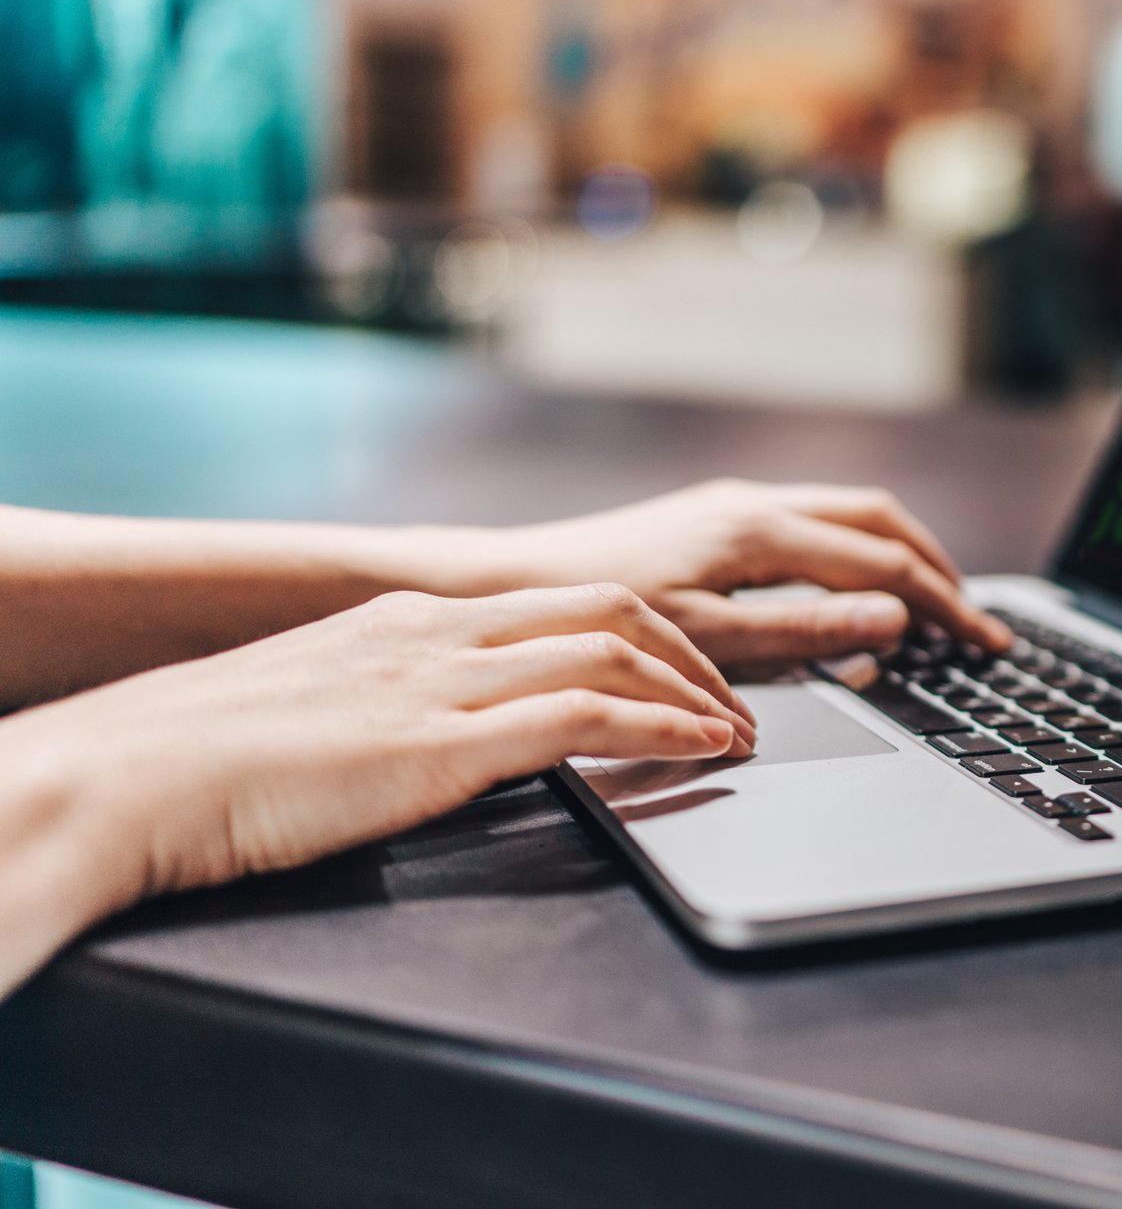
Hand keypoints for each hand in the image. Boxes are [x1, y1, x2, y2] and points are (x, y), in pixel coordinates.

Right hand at [1, 583, 751, 917]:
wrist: (125, 774)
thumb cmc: (195, 760)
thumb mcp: (310, 707)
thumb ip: (378, 702)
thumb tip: (413, 731)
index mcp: (406, 620)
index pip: (558, 602)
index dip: (640, 631)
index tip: (680, 668)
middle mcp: (438, 632)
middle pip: (607, 609)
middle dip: (687, 650)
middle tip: (735, 698)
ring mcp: (443, 680)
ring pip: (615, 648)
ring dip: (696, 690)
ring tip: (740, 731)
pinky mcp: (442, 740)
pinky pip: (587, 714)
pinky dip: (663, 726)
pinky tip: (703, 748)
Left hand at [481, 480, 1011, 667]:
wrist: (511, 583)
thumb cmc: (598, 618)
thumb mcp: (709, 639)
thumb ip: (804, 629)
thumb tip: (889, 618)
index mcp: (762, 531)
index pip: (885, 563)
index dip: (946, 605)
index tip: (986, 641)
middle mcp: (754, 504)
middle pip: (879, 520)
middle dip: (937, 567)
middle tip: (976, 620)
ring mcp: (735, 505)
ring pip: (848, 514)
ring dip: (901, 554)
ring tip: (934, 601)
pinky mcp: (715, 518)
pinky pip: (813, 523)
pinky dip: (857, 552)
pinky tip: (855, 590)